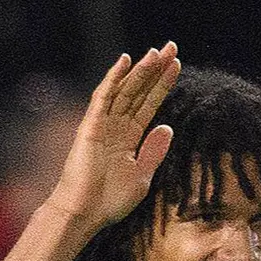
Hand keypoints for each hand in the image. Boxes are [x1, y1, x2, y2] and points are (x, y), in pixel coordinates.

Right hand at [47, 47, 180, 235]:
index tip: (175, 65)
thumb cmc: (110, 201)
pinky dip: (113, 78)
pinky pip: (103, 97)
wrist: (85, 213)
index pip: (149, 104)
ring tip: (157, 51)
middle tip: (171, 46)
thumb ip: (154, 151)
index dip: (162, 84)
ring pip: (124, 90)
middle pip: (139, 91)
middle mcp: (116, 126)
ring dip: (140, 70)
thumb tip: (167, 126)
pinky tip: (125, 61)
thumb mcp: (142, 176)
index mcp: (129, 137)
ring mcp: (103, 124)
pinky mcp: (91, 126)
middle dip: (155, 69)